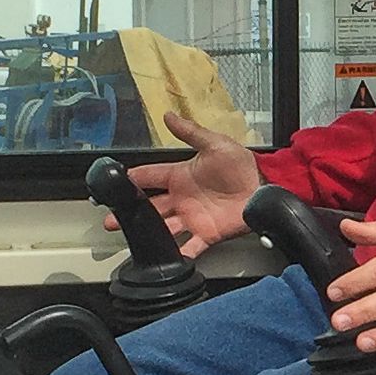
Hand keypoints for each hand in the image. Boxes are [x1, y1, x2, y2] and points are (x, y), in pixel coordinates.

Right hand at [116, 111, 261, 256]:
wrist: (264, 186)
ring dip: (147, 235)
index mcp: (181, 176)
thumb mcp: (214, 143)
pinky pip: (189, 246)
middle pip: (149, 207)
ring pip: (162, 228)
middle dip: (129, 213)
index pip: (149, 177)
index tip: (113, 183)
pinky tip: (166, 259)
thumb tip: (169, 115)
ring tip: (129, 239)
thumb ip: (190, 132)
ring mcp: (192, 218)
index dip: (131, 179)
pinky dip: (179, 254)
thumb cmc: (242, 164)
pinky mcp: (206, 234)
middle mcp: (182, 199)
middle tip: (111, 219)